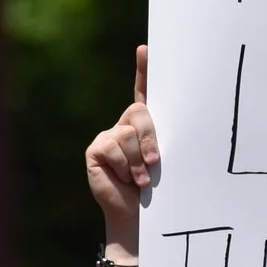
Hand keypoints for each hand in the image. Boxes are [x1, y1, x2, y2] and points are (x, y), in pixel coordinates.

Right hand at [85, 45, 158, 244]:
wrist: (138, 217)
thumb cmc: (157, 191)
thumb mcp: (164, 161)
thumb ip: (163, 140)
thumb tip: (171, 128)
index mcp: (144, 125)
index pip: (144, 92)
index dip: (144, 70)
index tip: (147, 49)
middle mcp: (125, 126)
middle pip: (140, 113)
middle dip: (151, 138)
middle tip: (156, 162)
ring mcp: (108, 136)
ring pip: (127, 134)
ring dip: (139, 160)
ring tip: (142, 179)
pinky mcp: (95, 150)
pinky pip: (113, 147)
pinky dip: (124, 166)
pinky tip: (126, 179)